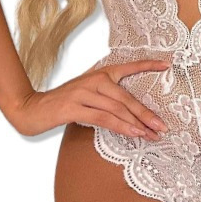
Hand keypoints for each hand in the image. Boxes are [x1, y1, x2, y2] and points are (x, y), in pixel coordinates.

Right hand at [14, 58, 171, 138]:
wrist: (33, 108)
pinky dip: (121, 126)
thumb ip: (108, 99)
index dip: (148, 65)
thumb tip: (133, 115)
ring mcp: (84, 92)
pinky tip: (133, 134)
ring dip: (137, 124)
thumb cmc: (64, 104)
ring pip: (118, 109)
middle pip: (127, 98)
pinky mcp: (75, 107)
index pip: (129, 66)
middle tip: (163, 127)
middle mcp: (95, 80)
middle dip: (147, 114)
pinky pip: (104, 118)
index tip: (167, 65)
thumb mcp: (88, 95)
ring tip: (152, 135)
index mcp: (100, 73)